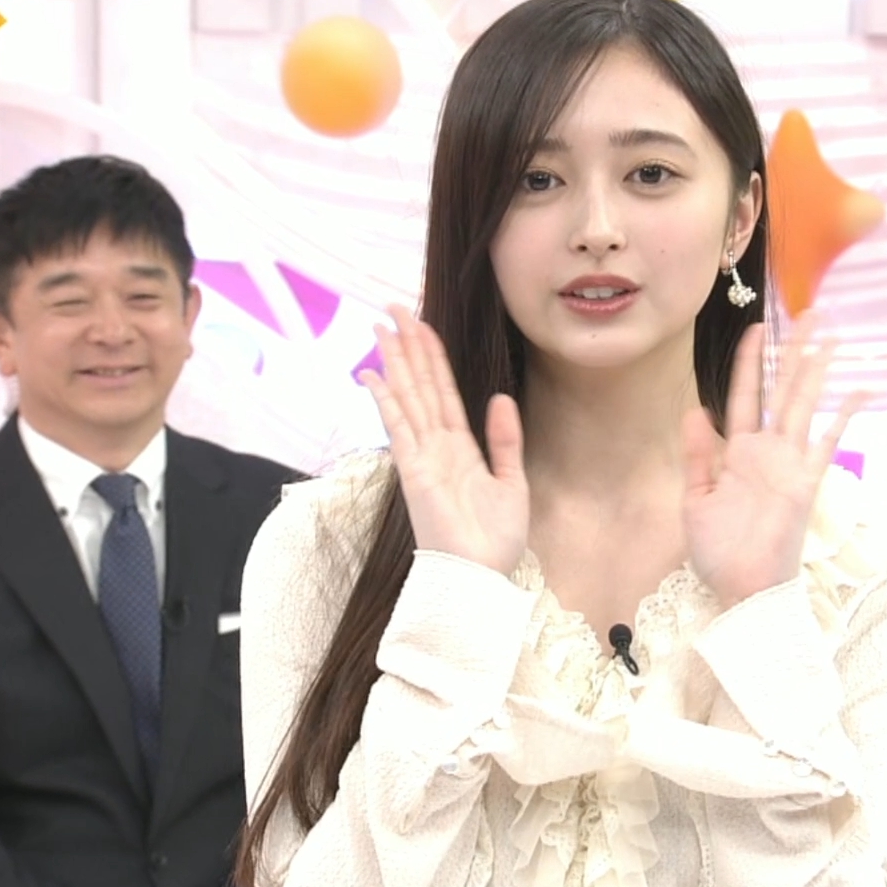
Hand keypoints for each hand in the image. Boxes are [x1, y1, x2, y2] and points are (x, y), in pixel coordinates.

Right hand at [358, 305, 528, 575]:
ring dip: (396, 362)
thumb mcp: (512, 482)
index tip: (420, 325)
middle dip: (408, 346)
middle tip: (392, 309)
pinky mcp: (414, 471)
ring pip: (408, 398)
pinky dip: (387, 401)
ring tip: (383, 326)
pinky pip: (399, 428)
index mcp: (461, 447)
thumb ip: (506, 440)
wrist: (481, 577)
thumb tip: (500, 397)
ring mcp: (422, 457)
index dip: (432, 358)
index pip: (444, 392)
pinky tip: (374, 375)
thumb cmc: (495, 540)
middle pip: (421, 386)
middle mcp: (437, 446)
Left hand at [681, 313, 869, 609]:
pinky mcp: (808, 481)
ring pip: (804, 404)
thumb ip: (697, 455)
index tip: (757, 329)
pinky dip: (845, 415)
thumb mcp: (695, 500)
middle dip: (794, 351)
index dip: (749, 362)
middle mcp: (766, 450)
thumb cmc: (717, 552)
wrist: (742, 591)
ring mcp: (790, 463)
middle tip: (810, 314)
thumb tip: (695, 409)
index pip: (744, 395)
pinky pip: (828, 441)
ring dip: (816, 370)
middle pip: (781, 389)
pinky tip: (861, 389)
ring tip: (831, 336)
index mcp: (737, 452)